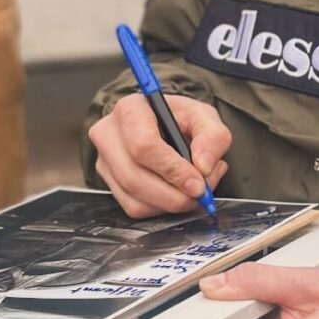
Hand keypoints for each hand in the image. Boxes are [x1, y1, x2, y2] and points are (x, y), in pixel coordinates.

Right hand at [88, 94, 230, 217]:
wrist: (166, 124)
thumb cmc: (182, 118)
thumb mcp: (204, 117)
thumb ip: (212, 137)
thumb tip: (204, 167)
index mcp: (130, 109)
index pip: (143, 146)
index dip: (172, 170)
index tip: (198, 184)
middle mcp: (109, 135)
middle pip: (134, 178)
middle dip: (174, 195)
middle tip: (202, 194)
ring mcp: (105, 161)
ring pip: (134, 200)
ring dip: (171, 204)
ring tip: (194, 189)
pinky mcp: (109, 183)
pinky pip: (135, 208)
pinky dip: (162, 208)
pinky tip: (178, 192)